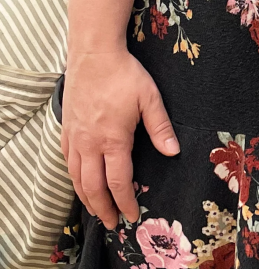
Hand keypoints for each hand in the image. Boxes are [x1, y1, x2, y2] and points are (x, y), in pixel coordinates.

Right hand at [60, 49, 179, 228]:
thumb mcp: (150, 98)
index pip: (118, 180)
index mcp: (113, 139)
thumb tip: (173, 151)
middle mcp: (90, 144)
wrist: (94, 55)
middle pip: (92, 187)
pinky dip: (74, 178)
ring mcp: (75, 138)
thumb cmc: (125, 74)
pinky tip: (80, 181)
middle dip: (103, 208)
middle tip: (112, 222)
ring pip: (76, 178)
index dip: (125, 200)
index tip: (131, 214)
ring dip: (86, 198)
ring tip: (96, 210)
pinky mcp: (66, 130)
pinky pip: (67, 162)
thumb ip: (160, 127)